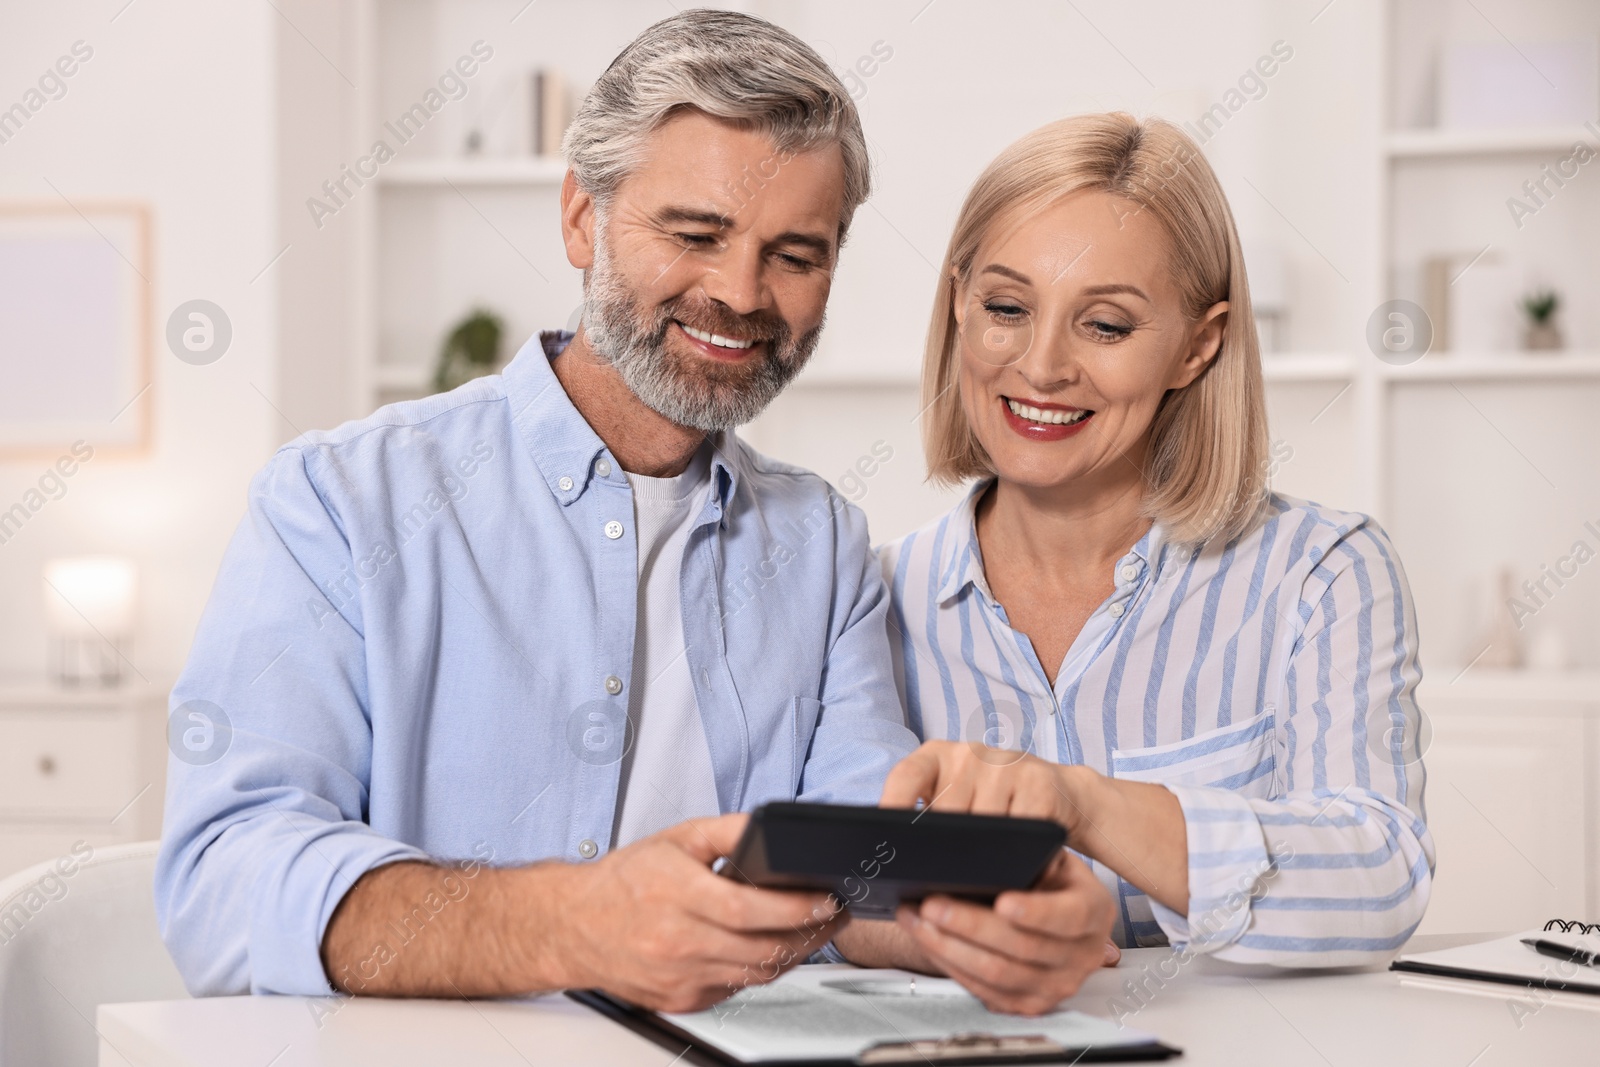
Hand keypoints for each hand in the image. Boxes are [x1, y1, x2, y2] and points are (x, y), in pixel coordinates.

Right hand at [548, 814, 846, 1012]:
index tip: (827, 898)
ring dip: (794, 954)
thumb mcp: (677, 838)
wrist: (575, 926)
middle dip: (810, 933)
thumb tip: (771, 829)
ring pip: (756, 974)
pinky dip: (761, 969)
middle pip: (762, 948)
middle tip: (834, 914)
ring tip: (814, 930)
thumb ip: (727, 831)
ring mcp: (680, 977)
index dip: (797, 908)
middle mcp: (677, 942)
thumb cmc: (625, 881)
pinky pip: (737, 988)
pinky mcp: (682, 999)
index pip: (749, 910)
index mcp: (676, 895)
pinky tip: (773, 948)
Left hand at [882, 739, 1190, 913]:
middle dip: (940, 850)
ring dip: (982, 857)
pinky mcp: (1040, 785)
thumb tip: (891, 856)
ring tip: (977, 879)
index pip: (905, 776)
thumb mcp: (955, 797)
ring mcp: (1006, 765)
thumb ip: (927, 817)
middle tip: (935, 880)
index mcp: (938, 754)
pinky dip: (1016, 855)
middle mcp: (970, 754)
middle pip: (945, 813)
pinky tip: (1014, 870)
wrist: (1059, 792)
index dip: (891, 807)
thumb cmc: (992, 802)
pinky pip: (1020, 831)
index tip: (882, 842)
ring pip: (983, 826)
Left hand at [896, 849, 1115, 1014]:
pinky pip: (984, 990)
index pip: (1068, 916)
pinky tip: (927, 939)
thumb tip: (987, 851)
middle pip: (1022, 947)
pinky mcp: (1028, 1003)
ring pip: (997, 973)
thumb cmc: (1043, 876)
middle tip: (931, 903)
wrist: (1050, 910)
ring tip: (915, 919)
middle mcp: (1082, 954)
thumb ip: (1030, 858)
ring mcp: (1057, 985)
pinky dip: (948, 963)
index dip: (1035, 911)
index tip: (1002, 901)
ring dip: (947, 946)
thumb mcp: (1049, 858)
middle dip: (969, 924)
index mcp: (1093, 911)